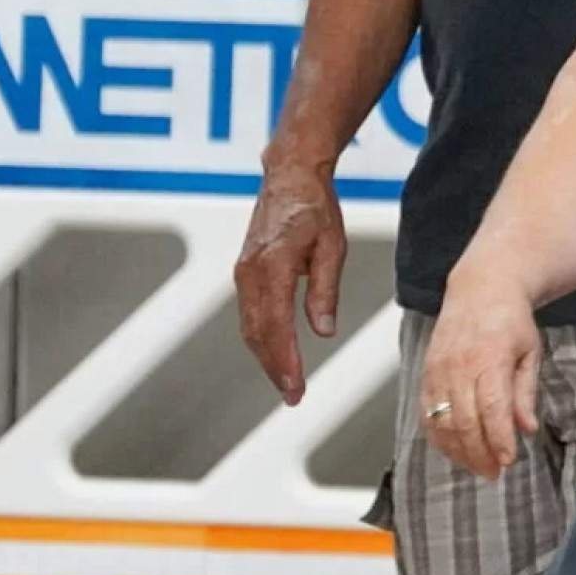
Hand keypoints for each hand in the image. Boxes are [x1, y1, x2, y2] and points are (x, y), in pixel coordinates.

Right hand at [233, 171, 346, 404]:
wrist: (290, 176)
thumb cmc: (316, 208)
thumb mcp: (332, 246)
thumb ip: (324, 289)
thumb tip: (322, 332)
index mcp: (272, 265)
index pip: (277, 325)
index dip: (285, 360)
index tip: (296, 387)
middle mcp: (250, 273)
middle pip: (258, 333)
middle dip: (274, 368)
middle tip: (293, 397)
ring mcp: (243, 273)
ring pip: (250, 326)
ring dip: (266, 357)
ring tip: (287, 383)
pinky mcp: (244, 272)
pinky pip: (251, 313)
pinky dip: (262, 338)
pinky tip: (276, 354)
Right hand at [417, 271, 541, 480]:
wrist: (481, 289)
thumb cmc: (512, 321)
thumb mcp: (531, 352)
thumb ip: (525, 392)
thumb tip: (526, 428)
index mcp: (491, 357)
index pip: (492, 408)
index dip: (499, 438)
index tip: (508, 461)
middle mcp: (460, 365)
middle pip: (465, 421)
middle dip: (479, 453)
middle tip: (494, 473)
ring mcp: (438, 370)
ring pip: (442, 422)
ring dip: (458, 451)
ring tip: (477, 467)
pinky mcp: (426, 374)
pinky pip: (427, 414)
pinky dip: (439, 437)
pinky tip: (454, 451)